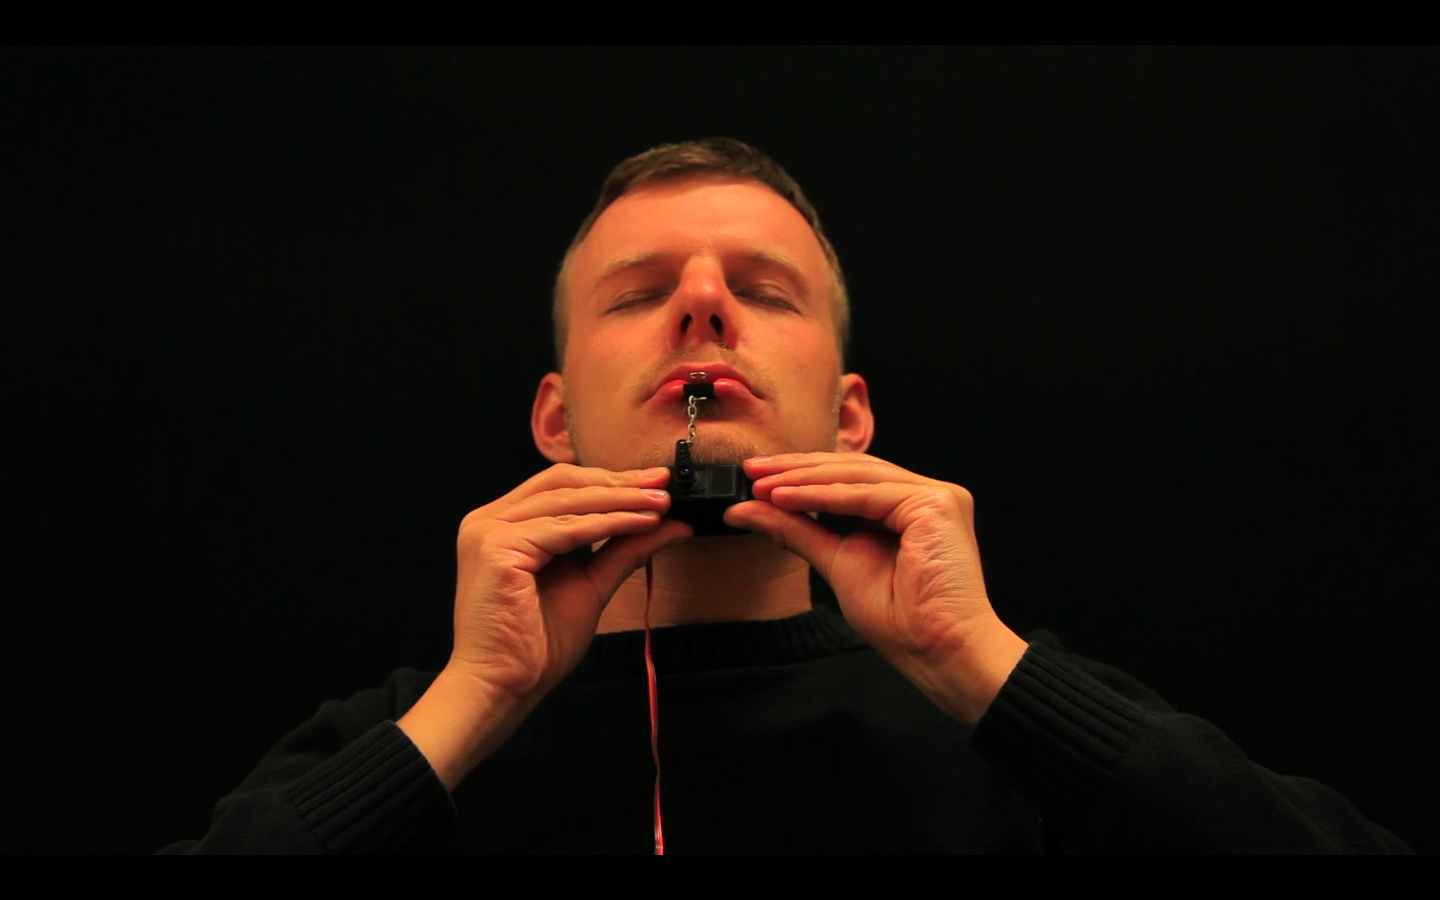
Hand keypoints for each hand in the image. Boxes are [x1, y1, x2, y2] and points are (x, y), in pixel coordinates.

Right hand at [400, 464, 690, 787]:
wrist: (503, 687)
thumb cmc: (535, 646)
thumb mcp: (590, 584)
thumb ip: (623, 550)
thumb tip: (669, 524)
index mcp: (502, 525)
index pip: (560, 486)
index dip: (608, 479)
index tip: (654, 483)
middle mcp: (488, 521)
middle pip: (562, 484)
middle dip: (618, 482)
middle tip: (663, 483)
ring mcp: (488, 532)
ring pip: (567, 502)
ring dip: (620, 500)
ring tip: (660, 503)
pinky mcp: (496, 548)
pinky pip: (564, 529)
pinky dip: (608, 524)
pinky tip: (640, 523)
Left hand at [725, 452, 1026, 724]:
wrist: (938, 651)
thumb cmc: (902, 622)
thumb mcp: (837, 564)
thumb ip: (798, 530)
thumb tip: (749, 510)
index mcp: (909, 510)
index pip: (851, 479)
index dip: (803, 475)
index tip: (757, 481)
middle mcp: (925, 498)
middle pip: (853, 470)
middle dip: (797, 469)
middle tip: (751, 472)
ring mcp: (936, 497)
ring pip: (858, 476)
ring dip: (803, 478)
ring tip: (761, 486)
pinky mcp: (937, 504)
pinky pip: (867, 494)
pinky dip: (822, 494)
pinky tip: (785, 497)